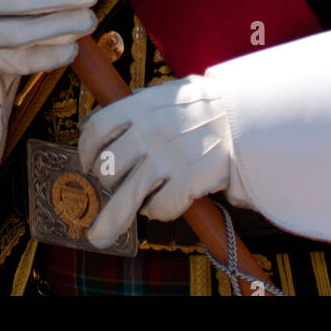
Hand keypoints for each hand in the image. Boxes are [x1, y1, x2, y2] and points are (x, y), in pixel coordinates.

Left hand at [78, 74, 231, 248]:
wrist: (244, 115)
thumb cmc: (203, 104)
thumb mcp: (166, 94)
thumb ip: (134, 106)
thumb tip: (92, 122)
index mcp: (141, 107)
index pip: (97, 130)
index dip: (86, 150)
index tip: (87, 163)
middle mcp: (149, 132)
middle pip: (107, 167)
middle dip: (105, 182)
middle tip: (112, 186)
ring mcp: (167, 157)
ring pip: (125, 196)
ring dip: (112, 218)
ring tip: (99, 236)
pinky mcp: (187, 180)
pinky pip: (159, 206)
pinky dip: (156, 211)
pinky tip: (162, 204)